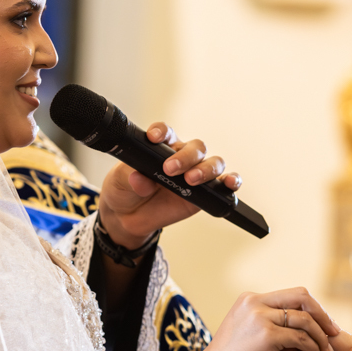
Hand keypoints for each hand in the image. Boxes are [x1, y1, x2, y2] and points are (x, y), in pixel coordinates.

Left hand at [98, 122, 241, 248]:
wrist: (128, 218)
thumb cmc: (125, 191)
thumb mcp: (119, 181)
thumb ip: (129, 177)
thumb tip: (139, 179)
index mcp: (161, 148)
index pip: (167, 133)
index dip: (162, 132)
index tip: (153, 138)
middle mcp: (182, 157)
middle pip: (195, 147)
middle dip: (185, 156)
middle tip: (170, 168)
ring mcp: (196, 174)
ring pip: (213, 162)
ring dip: (206, 169)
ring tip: (191, 180)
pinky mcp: (206, 193)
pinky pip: (225, 184)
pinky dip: (232, 181)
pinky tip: (230, 183)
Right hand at [199, 288, 339, 350]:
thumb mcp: (252, 337)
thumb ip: (276, 330)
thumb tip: (307, 335)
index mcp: (250, 298)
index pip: (292, 294)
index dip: (312, 308)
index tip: (323, 324)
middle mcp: (255, 302)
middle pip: (302, 296)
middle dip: (322, 314)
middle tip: (333, 332)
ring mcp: (260, 316)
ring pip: (304, 318)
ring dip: (319, 335)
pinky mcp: (265, 335)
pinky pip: (299, 338)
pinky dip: (311, 348)